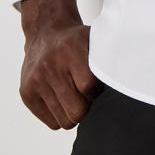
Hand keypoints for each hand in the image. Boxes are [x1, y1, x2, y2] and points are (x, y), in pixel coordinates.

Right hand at [18, 0, 104, 129]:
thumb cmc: (75, 40)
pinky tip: (61, 97)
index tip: (97, 82)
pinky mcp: (26, 93)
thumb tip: (128, 75)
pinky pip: (51, 123)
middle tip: (86, 93)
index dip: (97, 90)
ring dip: (73, 111)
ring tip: (74, 93)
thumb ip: (108, 58)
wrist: (45, 31)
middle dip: (86, 106)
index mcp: (70, 51)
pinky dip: (60, 115)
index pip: (89, 87)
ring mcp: (36, 81)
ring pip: (64, 121)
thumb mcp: (94, 39)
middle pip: (77, 111)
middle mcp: (50, 66)